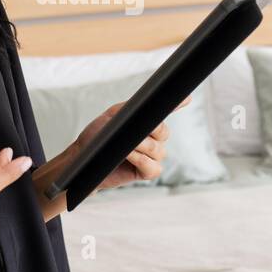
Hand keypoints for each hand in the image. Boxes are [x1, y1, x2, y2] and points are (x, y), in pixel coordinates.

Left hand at [65, 94, 191, 190]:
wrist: (83, 159)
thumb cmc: (97, 137)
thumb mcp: (112, 116)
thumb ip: (130, 109)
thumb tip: (148, 102)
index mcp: (146, 124)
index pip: (165, 112)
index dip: (178, 104)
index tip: (187, 97)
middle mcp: (153, 140)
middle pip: (163, 132)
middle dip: (151, 131)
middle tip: (134, 131)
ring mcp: (151, 157)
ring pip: (158, 150)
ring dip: (141, 146)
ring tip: (125, 145)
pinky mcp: (146, 173)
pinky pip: (153, 167)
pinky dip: (141, 160)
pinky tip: (128, 155)